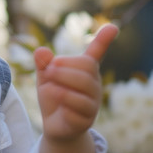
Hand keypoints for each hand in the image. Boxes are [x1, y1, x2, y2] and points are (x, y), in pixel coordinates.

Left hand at [34, 23, 117, 141]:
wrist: (55, 125)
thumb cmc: (53, 95)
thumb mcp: (44, 77)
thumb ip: (43, 64)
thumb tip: (40, 51)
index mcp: (85, 69)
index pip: (97, 51)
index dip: (103, 39)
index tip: (113, 26)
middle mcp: (93, 84)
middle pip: (86, 69)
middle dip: (63, 68)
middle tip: (48, 71)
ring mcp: (93, 102)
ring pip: (83, 90)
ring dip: (60, 87)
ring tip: (49, 88)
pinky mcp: (87, 119)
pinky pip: (77, 110)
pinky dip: (63, 106)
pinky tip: (59, 108)